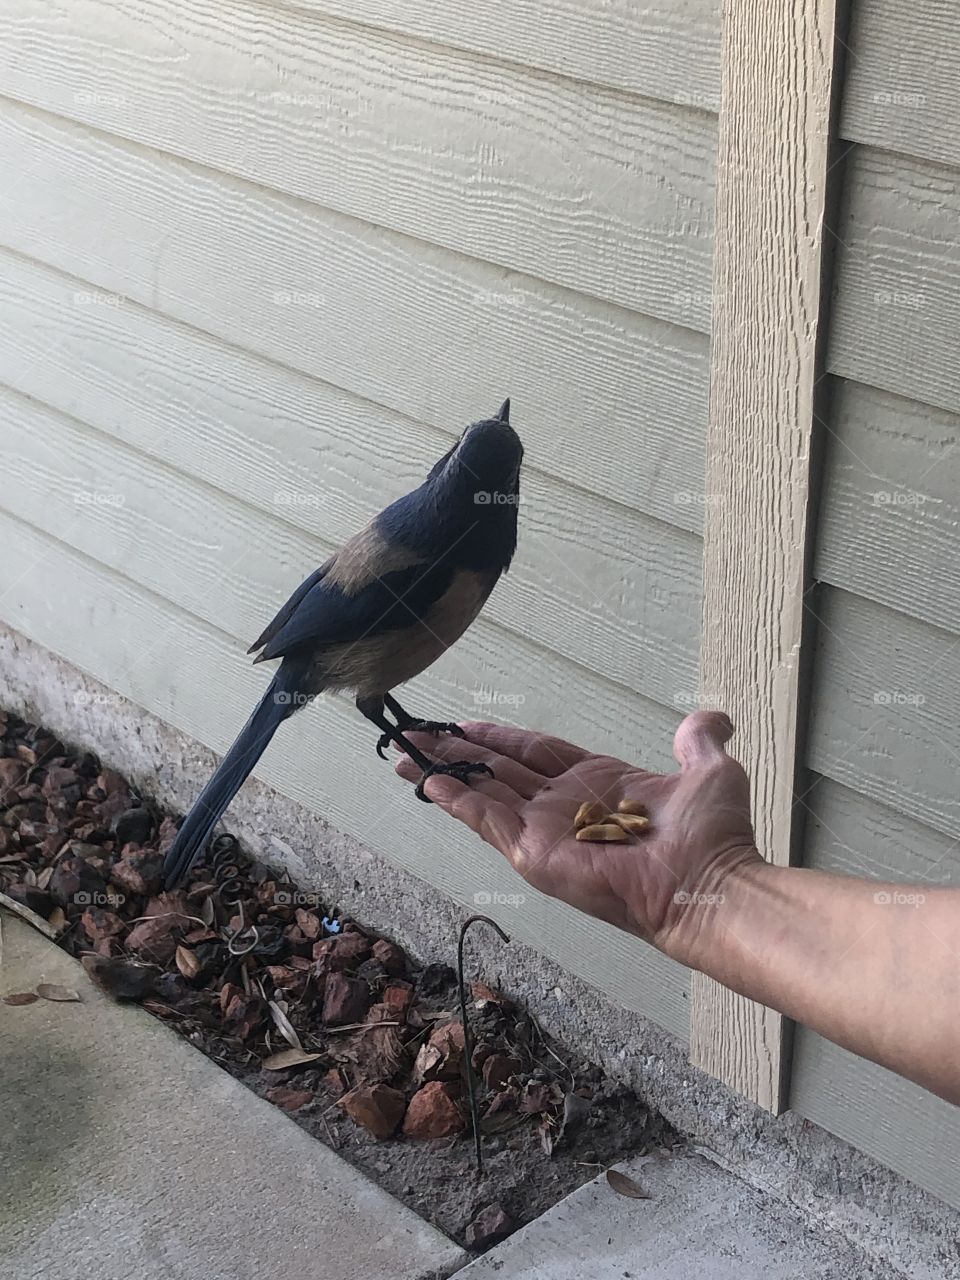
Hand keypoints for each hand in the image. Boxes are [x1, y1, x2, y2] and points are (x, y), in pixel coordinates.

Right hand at [395, 712, 761, 961]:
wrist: (710, 883)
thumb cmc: (713, 837)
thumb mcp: (710, 772)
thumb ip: (701, 740)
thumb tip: (712, 717)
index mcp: (596, 784)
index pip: (535, 753)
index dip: (501, 737)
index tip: (467, 723)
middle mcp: (564, 807)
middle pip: (499, 769)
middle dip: (458, 751)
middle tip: (419, 734)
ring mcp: (547, 832)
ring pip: (485, 792)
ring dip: (445, 772)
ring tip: (406, 754)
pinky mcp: (536, 854)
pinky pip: (488, 821)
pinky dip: (458, 802)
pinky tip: (429, 784)